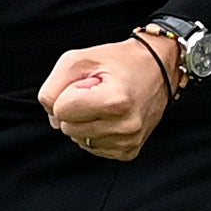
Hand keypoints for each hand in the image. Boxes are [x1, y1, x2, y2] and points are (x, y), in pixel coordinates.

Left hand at [39, 36, 176, 161]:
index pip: (61, 110)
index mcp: (115, 101)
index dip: (67, 93)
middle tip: (96, 91)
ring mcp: (129, 141)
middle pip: (67, 128)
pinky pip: (93, 147)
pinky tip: (110, 116)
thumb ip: (52, 86)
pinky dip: (95, 131)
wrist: (158, 68)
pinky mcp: (129, 151)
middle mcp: (126, 125)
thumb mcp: (78, 59)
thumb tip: (53, 118)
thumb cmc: (119, 60)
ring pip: (78, 139)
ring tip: (105, 103)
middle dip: (75, 108)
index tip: (88, 82)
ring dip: (85, 121)